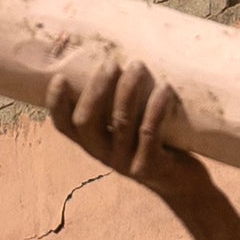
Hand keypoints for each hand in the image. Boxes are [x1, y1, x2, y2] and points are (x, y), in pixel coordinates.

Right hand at [43, 40, 192, 187]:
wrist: (183, 182)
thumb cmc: (154, 143)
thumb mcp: (129, 127)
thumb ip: (116, 104)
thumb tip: (117, 56)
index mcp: (92, 142)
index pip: (63, 126)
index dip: (56, 103)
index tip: (61, 77)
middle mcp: (103, 154)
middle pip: (86, 121)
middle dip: (97, 89)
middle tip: (111, 63)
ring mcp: (125, 162)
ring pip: (121, 122)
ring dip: (128, 89)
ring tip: (138, 65)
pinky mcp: (150, 166)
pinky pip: (150, 132)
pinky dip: (156, 107)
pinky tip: (165, 88)